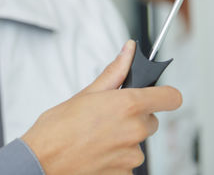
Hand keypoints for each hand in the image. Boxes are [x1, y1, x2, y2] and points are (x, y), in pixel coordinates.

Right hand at [20, 40, 181, 174]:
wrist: (43, 161)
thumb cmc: (57, 128)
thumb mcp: (86, 93)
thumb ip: (115, 72)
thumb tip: (129, 51)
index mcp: (128, 105)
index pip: (171, 97)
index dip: (164, 94)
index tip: (156, 96)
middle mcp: (135, 130)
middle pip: (150, 120)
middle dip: (134, 117)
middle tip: (106, 118)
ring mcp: (132, 155)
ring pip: (138, 142)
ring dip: (123, 139)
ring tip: (96, 137)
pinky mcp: (126, 173)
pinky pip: (129, 162)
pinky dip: (116, 157)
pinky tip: (96, 152)